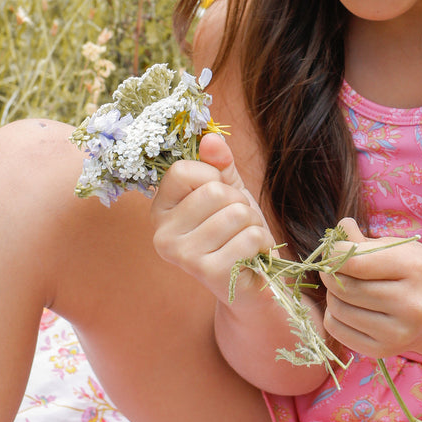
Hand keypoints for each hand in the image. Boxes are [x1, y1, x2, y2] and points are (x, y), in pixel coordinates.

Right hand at [151, 132, 273, 301]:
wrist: (249, 284)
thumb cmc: (234, 234)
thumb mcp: (227, 192)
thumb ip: (219, 165)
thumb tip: (211, 137)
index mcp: (160, 210)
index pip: (181, 170)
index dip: (211, 177)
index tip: (217, 198)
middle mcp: (162, 234)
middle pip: (214, 191)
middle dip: (240, 203)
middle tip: (237, 225)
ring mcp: (183, 256)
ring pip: (236, 214)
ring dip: (253, 224)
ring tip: (244, 240)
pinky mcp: (209, 273)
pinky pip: (250, 237)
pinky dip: (262, 243)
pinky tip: (252, 256)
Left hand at [321, 218, 421, 359]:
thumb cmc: (413, 272)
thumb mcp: (398, 248)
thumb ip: (364, 240)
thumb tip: (340, 228)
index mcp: (415, 269)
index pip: (356, 262)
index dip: (335, 253)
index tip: (333, 249)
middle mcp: (410, 304)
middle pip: (345, 287)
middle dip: (331, 274)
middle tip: (334, 268)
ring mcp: (398, 332)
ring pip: (338, 308)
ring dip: (332, 294)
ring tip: (345, 286)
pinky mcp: (383, 350)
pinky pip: (336, 329)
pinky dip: (334, 315)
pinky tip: (349, 307)